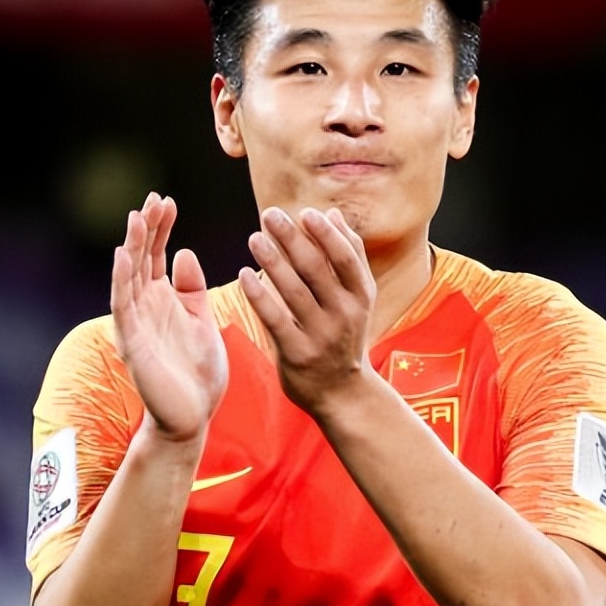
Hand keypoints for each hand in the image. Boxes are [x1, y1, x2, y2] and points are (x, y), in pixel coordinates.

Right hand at [111, 192, 228, 442]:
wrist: (193, 417)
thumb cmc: (197, 372)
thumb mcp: (202, 320)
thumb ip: (191, 289)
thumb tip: (184, 252)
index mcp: (162, 300)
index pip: (156, 255)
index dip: (161, 228)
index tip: (167, 200)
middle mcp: (144, 308)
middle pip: (140, 259)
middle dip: (146, 229)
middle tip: (153, 198)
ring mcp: (136, 325)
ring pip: (128, 278)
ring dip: (131, 247)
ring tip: (136, 218)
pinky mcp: (133, 344)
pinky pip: (124, 308)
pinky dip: (122, 281)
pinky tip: (124, 257)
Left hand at [238, 206, 377, 416]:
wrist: (342, 392)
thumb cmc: (345, 335)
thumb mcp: (359, 298)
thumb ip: (350, 255)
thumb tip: (335, 214)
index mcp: (361, 296)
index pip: (345, 257)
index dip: (325, 233)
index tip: (304, 212)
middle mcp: (344, 314)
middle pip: (316, 269)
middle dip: (292, 239)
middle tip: (270, 214)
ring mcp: (321, 335)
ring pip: (294, 291)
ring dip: (273, 261)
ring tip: (254, 238)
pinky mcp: (297, 354)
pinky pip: (275, 320)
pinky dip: (259, 295)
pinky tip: (244, 274)